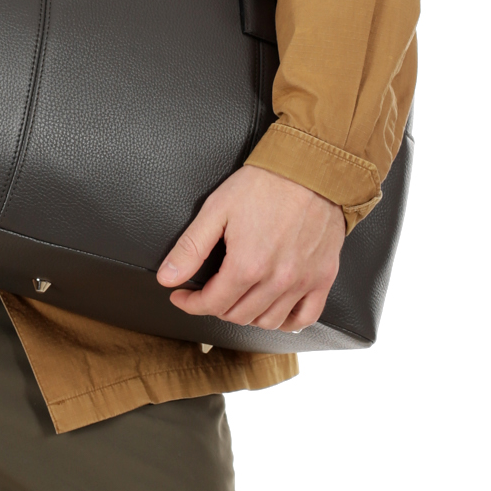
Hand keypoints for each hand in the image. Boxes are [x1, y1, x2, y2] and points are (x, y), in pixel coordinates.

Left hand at [156, 166, 343, 332]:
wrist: (309, 169)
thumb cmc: (264, 184)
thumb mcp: (216, 210)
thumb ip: (190, 248)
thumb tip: (167, 278)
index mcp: (247, 265)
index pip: (212, 304)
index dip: (190, 303)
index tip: (182, 296)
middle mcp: (276, 280)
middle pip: (238, 316)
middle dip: (215, 307)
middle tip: (208, 293)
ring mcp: (302, 281)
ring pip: (268, 321)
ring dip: (247, 316)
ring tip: (237, 299)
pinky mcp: (323, 277)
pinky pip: (306, 317)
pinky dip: (287, 321)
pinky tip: (274, 310)